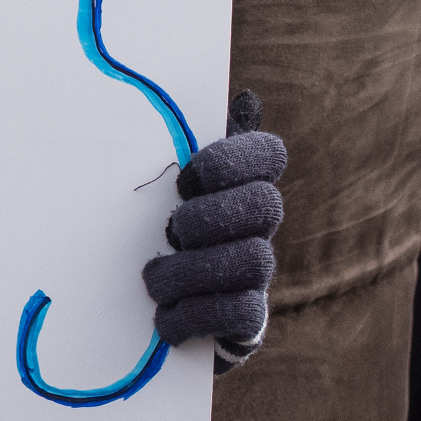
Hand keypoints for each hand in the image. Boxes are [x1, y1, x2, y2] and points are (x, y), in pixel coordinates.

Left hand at [146, 91, 286, 373]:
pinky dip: (193, 315)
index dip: (229, 162)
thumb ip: (185, 146)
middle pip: (265, 205)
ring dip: (189, 271)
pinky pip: (240, 313)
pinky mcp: (248, 321)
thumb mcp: (159, 192)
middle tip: (170, 231)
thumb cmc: (151, 238)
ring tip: (153, 280)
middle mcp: (259, 227)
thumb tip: (247, 100)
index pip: (268, 153)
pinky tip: (165, 316)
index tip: (184, 179)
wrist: (152, 313)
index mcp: (239, 186)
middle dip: (208, 218)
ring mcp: (258, 274)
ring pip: (251, 260)